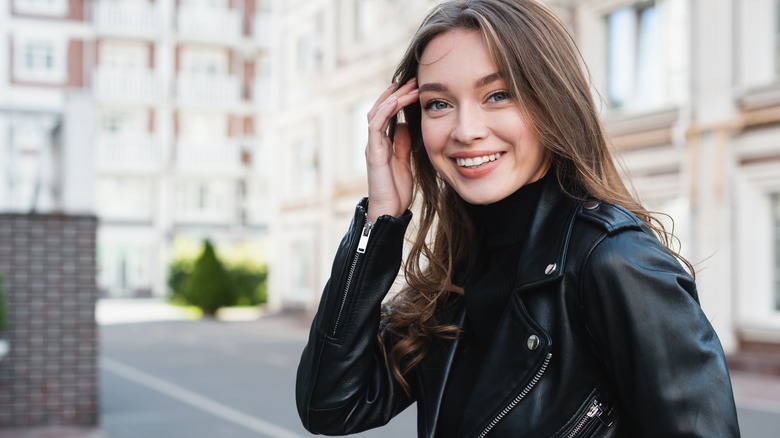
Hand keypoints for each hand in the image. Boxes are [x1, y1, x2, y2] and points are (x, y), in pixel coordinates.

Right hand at [365, 78, 418, 221]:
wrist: (389, 210)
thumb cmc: (396, 190)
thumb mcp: (404, 161)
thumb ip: (402, 143)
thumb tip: (403, 125)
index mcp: (383, 143)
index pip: (387, 114)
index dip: (398, 99)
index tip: (414, 86)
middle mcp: (375, 141)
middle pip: (380, 109)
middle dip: (396, 92)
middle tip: (412, 79)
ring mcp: (372, 146)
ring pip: (376, 113)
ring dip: (392, 97)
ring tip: (407, 85)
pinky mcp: (373, 153)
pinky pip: (375, 126)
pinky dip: (385, 111)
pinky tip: (396, 100)